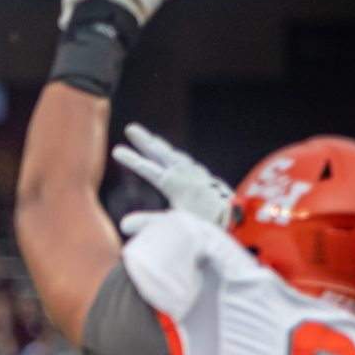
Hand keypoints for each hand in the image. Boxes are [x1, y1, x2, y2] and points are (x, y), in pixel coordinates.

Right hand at [113, 123, 232, 230]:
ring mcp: (199, 176)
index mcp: (176, 184)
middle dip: (145, 140)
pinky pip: (189, 164)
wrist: (238, 222)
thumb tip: (123, 225)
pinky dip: (179, 158)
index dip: (132, 160)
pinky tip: (179, 160)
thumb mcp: (175, 225)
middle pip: (162, 153)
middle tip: (131, 128)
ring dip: (162, 147)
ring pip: (177, 156)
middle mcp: (187, 175)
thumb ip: (149, 223)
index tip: (116, 150)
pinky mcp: (208, 181)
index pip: (148, 169)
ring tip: (152, 140)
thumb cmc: (206, 226)